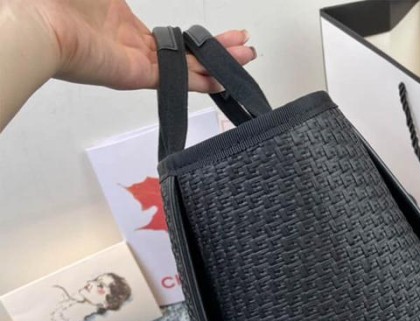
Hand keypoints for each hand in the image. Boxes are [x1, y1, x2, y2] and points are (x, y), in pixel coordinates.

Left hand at [33, 0, 255, 91]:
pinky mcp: (138, 76)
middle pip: (186, 54)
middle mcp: (133, 48)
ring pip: (188, 66)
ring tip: (247, 61)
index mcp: (122, 25)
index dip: (197, 40)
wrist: (40, 20)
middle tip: (245, 49)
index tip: (222, 35)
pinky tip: (223, 80)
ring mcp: (137, 64)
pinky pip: (176, 78)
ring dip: (218, 63)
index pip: (170, 39)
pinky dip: (201, 79)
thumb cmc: (61, 0)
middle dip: (218, 50)